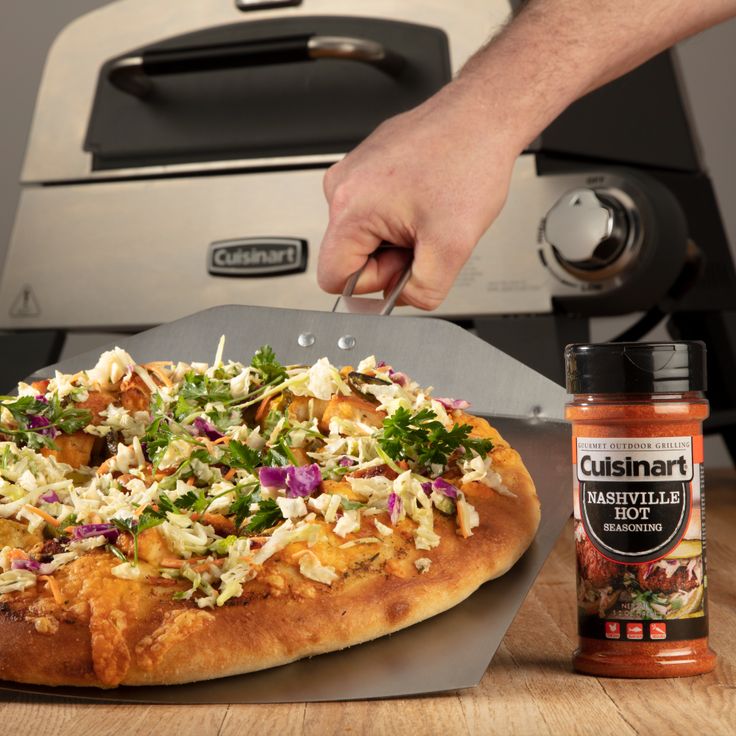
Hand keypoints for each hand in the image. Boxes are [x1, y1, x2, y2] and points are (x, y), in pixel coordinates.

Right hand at [317, 84, 522, 310]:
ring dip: (397, 238)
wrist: (484, 115)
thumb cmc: (469, 161)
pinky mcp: (368, 166)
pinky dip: (401, 216)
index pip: (333, 278)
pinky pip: (374, 212)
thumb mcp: (453, 248)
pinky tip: (426, 200)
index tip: (404, 268)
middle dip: (389, 259)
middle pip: (350, 257)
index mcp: (350, 208)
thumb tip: (399, 302)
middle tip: (426, 237)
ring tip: (429, 214)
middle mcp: (342, 187)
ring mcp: (353, 173)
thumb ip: (421, 292)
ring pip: (364, 236)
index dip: (373, 285)